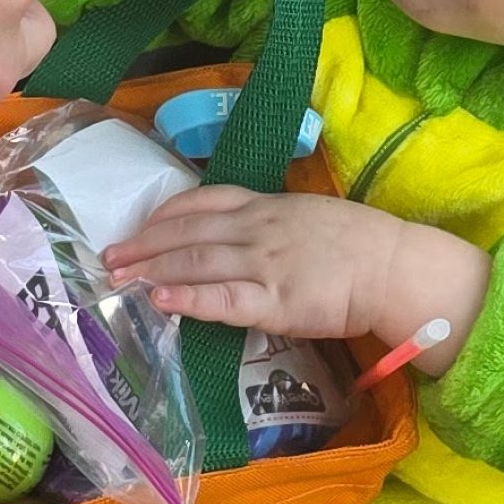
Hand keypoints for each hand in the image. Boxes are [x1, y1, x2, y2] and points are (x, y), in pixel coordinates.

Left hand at [106, 187, 491, 369]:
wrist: (394, 267)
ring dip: (151, 270)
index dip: (163, 215)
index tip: (138, 228)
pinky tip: (160, 299)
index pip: (201, 202)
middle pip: (186, 233)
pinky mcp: (274, 301)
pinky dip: (187, 298)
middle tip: (108, 259)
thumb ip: (270, 223)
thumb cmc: (359, 245)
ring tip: (119, 279)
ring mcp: (263, 264)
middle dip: (143, 245)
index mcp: (266, 206)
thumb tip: (238, 235)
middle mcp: (257, 229)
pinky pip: (221, 299)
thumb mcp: (308, 215)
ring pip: (195, 263)